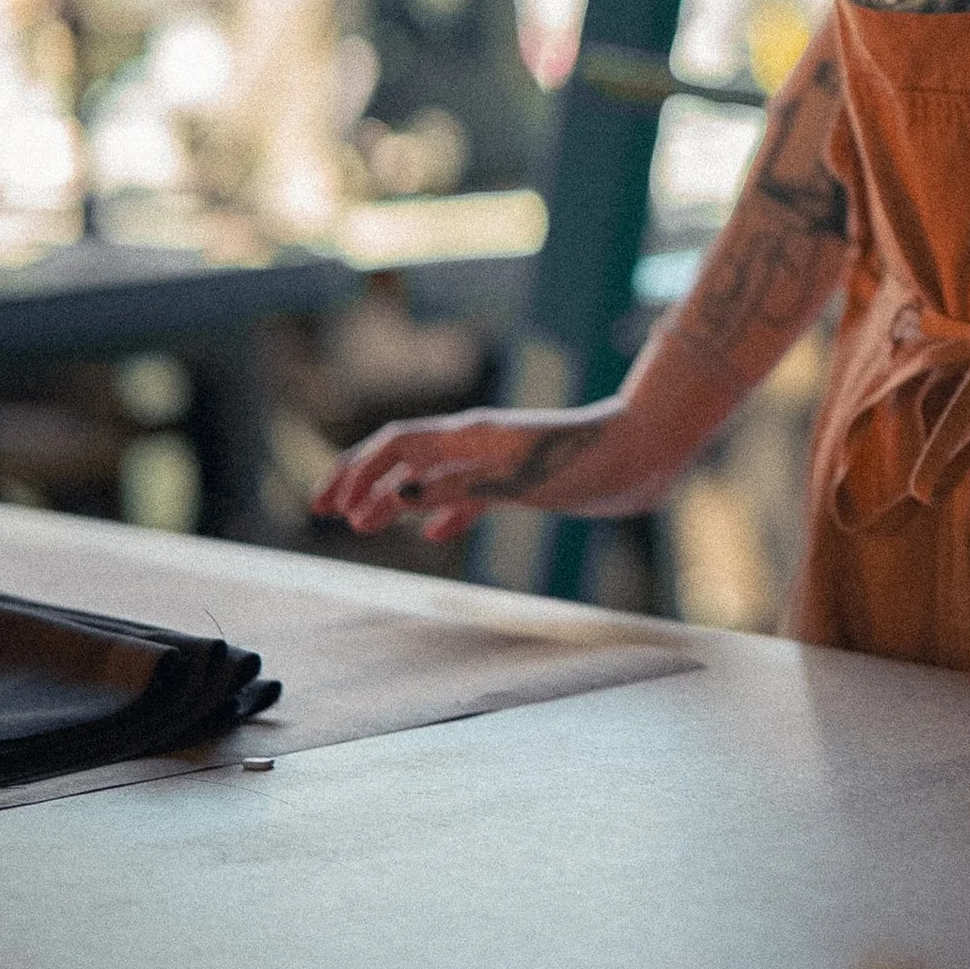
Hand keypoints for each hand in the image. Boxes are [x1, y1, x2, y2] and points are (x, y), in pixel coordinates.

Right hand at [311, 407, 632, 546]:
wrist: (643, 457)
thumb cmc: (586, 463)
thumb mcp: (516, 481)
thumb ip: (454, 489)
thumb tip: (392, 501)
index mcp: (473, 432)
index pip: (399, 444)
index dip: (359, 471)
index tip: (330, 505)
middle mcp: (479, 441)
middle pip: (405, 455)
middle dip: (362, 480)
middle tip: (325, 510)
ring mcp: (498, 459)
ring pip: (432, 476)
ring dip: (394, 498)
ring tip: (364, 525)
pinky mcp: (521, 479)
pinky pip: (469, 493)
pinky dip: (444, 512)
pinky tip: (436, 536)